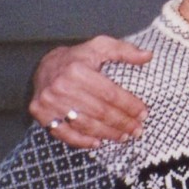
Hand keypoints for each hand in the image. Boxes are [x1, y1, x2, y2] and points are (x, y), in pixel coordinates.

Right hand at [29, 35, 151, 148]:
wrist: (45, 65)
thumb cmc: (79, 57)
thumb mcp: (101, 46)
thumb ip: (125, 51)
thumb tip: (148, 56)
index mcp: (78, 70)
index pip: (110, 93)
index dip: (129, 105)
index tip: (143, 113)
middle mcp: (61, 87)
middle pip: (99, 111)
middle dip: (122, 122)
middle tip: (137, 130)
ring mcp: (49, 103)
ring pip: (84, 124)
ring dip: (107, 133)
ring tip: (123, 136)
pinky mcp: (41, 114)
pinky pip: (63, 133)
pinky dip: (82, 141)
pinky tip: (98, 143)